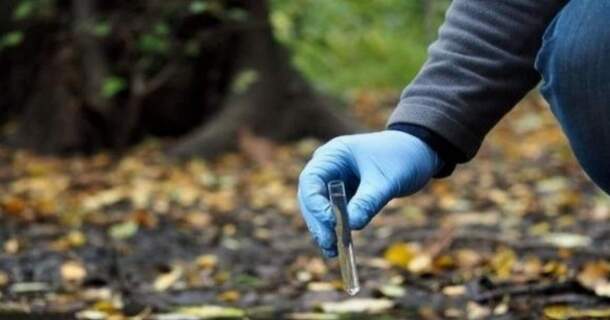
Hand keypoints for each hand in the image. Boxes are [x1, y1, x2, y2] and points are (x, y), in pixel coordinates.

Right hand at [298, 130, 442, 256]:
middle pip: (310, 197)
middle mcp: (328, 168)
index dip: (315, 203)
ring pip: (318, 209)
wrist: (418, 153)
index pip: (310, 180)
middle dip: (318, 221)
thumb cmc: (401, 158)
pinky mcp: (343, 196)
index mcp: (333, 155)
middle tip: (329, 243)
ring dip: (323, 229)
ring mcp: (334, 182)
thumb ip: (368, 201)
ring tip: (333, 251)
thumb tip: (350, 226)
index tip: (330, 222)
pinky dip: (334, 230)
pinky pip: (332, 215)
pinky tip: (338, 248)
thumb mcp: (386, 180)